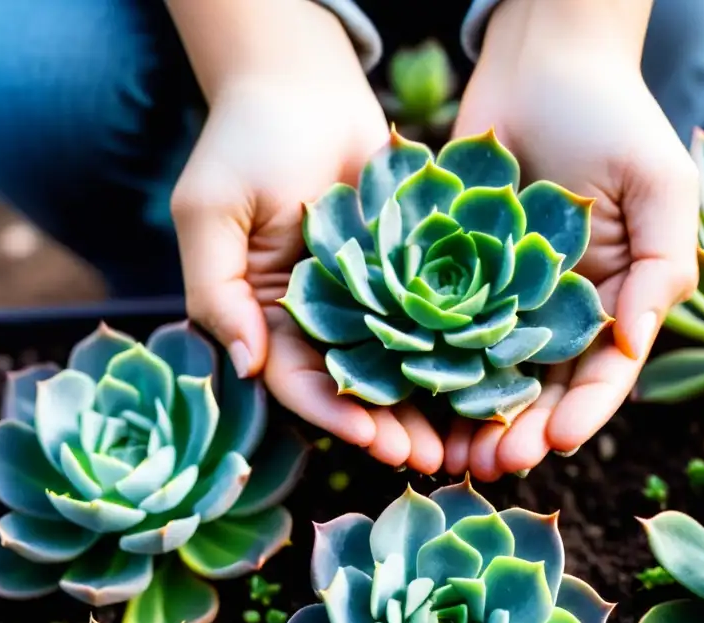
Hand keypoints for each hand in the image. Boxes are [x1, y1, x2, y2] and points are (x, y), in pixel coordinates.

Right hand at [168, 0, 443, 472]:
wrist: (302, 80)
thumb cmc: (244, 140)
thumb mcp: (210, 212)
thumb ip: (216, 289)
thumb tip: (243, 363)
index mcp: (270, 316)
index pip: (300, 381)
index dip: (335, 416)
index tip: (373, 441)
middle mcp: (322, 317)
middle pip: (360, 386)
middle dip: (393, 425)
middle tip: (433, 460)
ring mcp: (372, 295)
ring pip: (406, 362)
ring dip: (433, 402)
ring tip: (469, 440)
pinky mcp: (413, 269)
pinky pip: (439, 316)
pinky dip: (462, 348)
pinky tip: (493, 377)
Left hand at [444, 0, 699, 479]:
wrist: (541, 63)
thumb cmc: (613, 117)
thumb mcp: (661, 187)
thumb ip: (662, 267)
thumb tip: (631, 346)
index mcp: (613, 299)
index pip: (601, 373)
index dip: (582, 412)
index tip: (557, 443)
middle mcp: (557, 309)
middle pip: (539, 387)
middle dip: (519, 429)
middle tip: (491, 464)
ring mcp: (502, 295)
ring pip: (485, 371)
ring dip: (469, 414)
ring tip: (450, 452)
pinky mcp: (452, 273)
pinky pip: (439, 327)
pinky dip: (428, 365)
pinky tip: (411, 396)